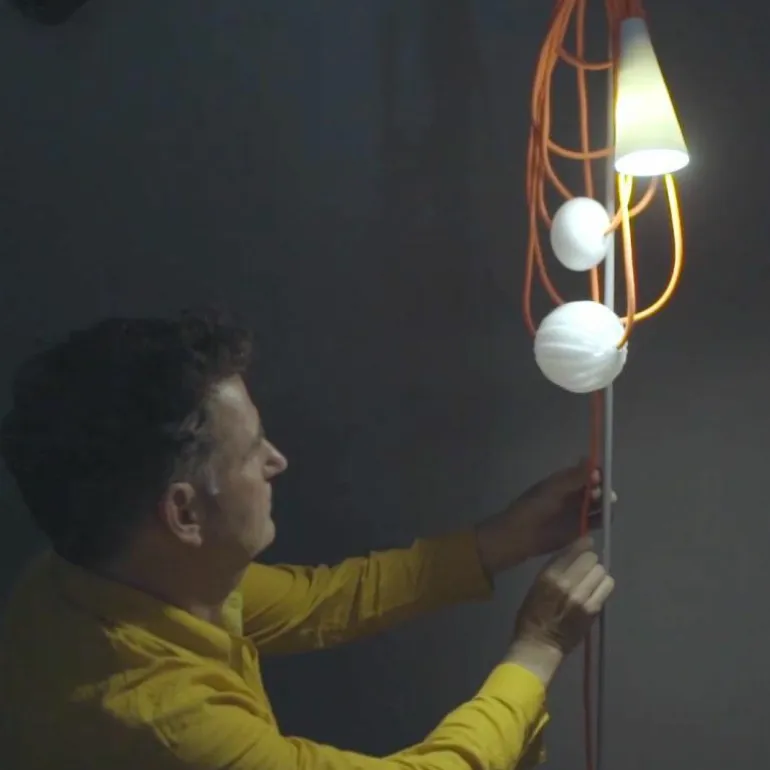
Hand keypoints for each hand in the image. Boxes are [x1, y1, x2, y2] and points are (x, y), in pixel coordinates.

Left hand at [475, 460, 614, 576]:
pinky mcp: (580, 529)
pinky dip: (605, 519)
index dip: (596, 472)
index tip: (601, 475)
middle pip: (597, 488)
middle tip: (600, 493)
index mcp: (564, 481)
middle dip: (602, 488)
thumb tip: (590, 459)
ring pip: (599, 504)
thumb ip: (574, 477)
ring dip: (605, 502)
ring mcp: (578, 512)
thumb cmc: (534, 508)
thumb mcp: (554, 489)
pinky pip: (598, 521)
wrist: (521, 536)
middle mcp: (574, 494)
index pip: (587, 472)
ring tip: (602, 503)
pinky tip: (605, 517)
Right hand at [506, 538, 613, 683]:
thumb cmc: (532, 614)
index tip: (586, 545)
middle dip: (589, 562)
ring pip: (601, 571)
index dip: (582, 546)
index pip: (575, 550)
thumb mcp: (536, 585)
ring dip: (597, 574)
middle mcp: (567, 583)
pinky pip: (607, 587)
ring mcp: (582, 597)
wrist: (540, 645)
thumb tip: (574, 551)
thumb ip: (555, 568)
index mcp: (549, 576)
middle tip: (584, 570)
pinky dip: (603, 586)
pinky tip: (595, 592)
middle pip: (591, 559)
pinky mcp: (594, 609)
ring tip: (590, 582)